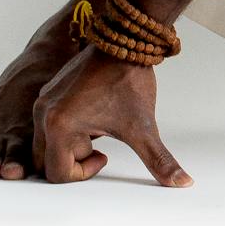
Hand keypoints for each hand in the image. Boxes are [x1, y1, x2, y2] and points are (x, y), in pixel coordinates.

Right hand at [30, 46, 191, 185]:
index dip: (84, 172)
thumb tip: (182, 182)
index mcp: (58, 127)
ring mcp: (43, 102)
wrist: (127, 43)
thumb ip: (159, 160)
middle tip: (101, 142)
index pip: (57, 173)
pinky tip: (94, 113)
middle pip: (46, 161)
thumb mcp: (144, 128)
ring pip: (47, 142)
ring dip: (72, 143)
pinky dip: (68, 127)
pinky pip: (49, 122)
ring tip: (99, 125)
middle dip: (74, 159)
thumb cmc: (131, 82)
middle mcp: (42, 115)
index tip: (105, 154)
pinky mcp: (49, 92)